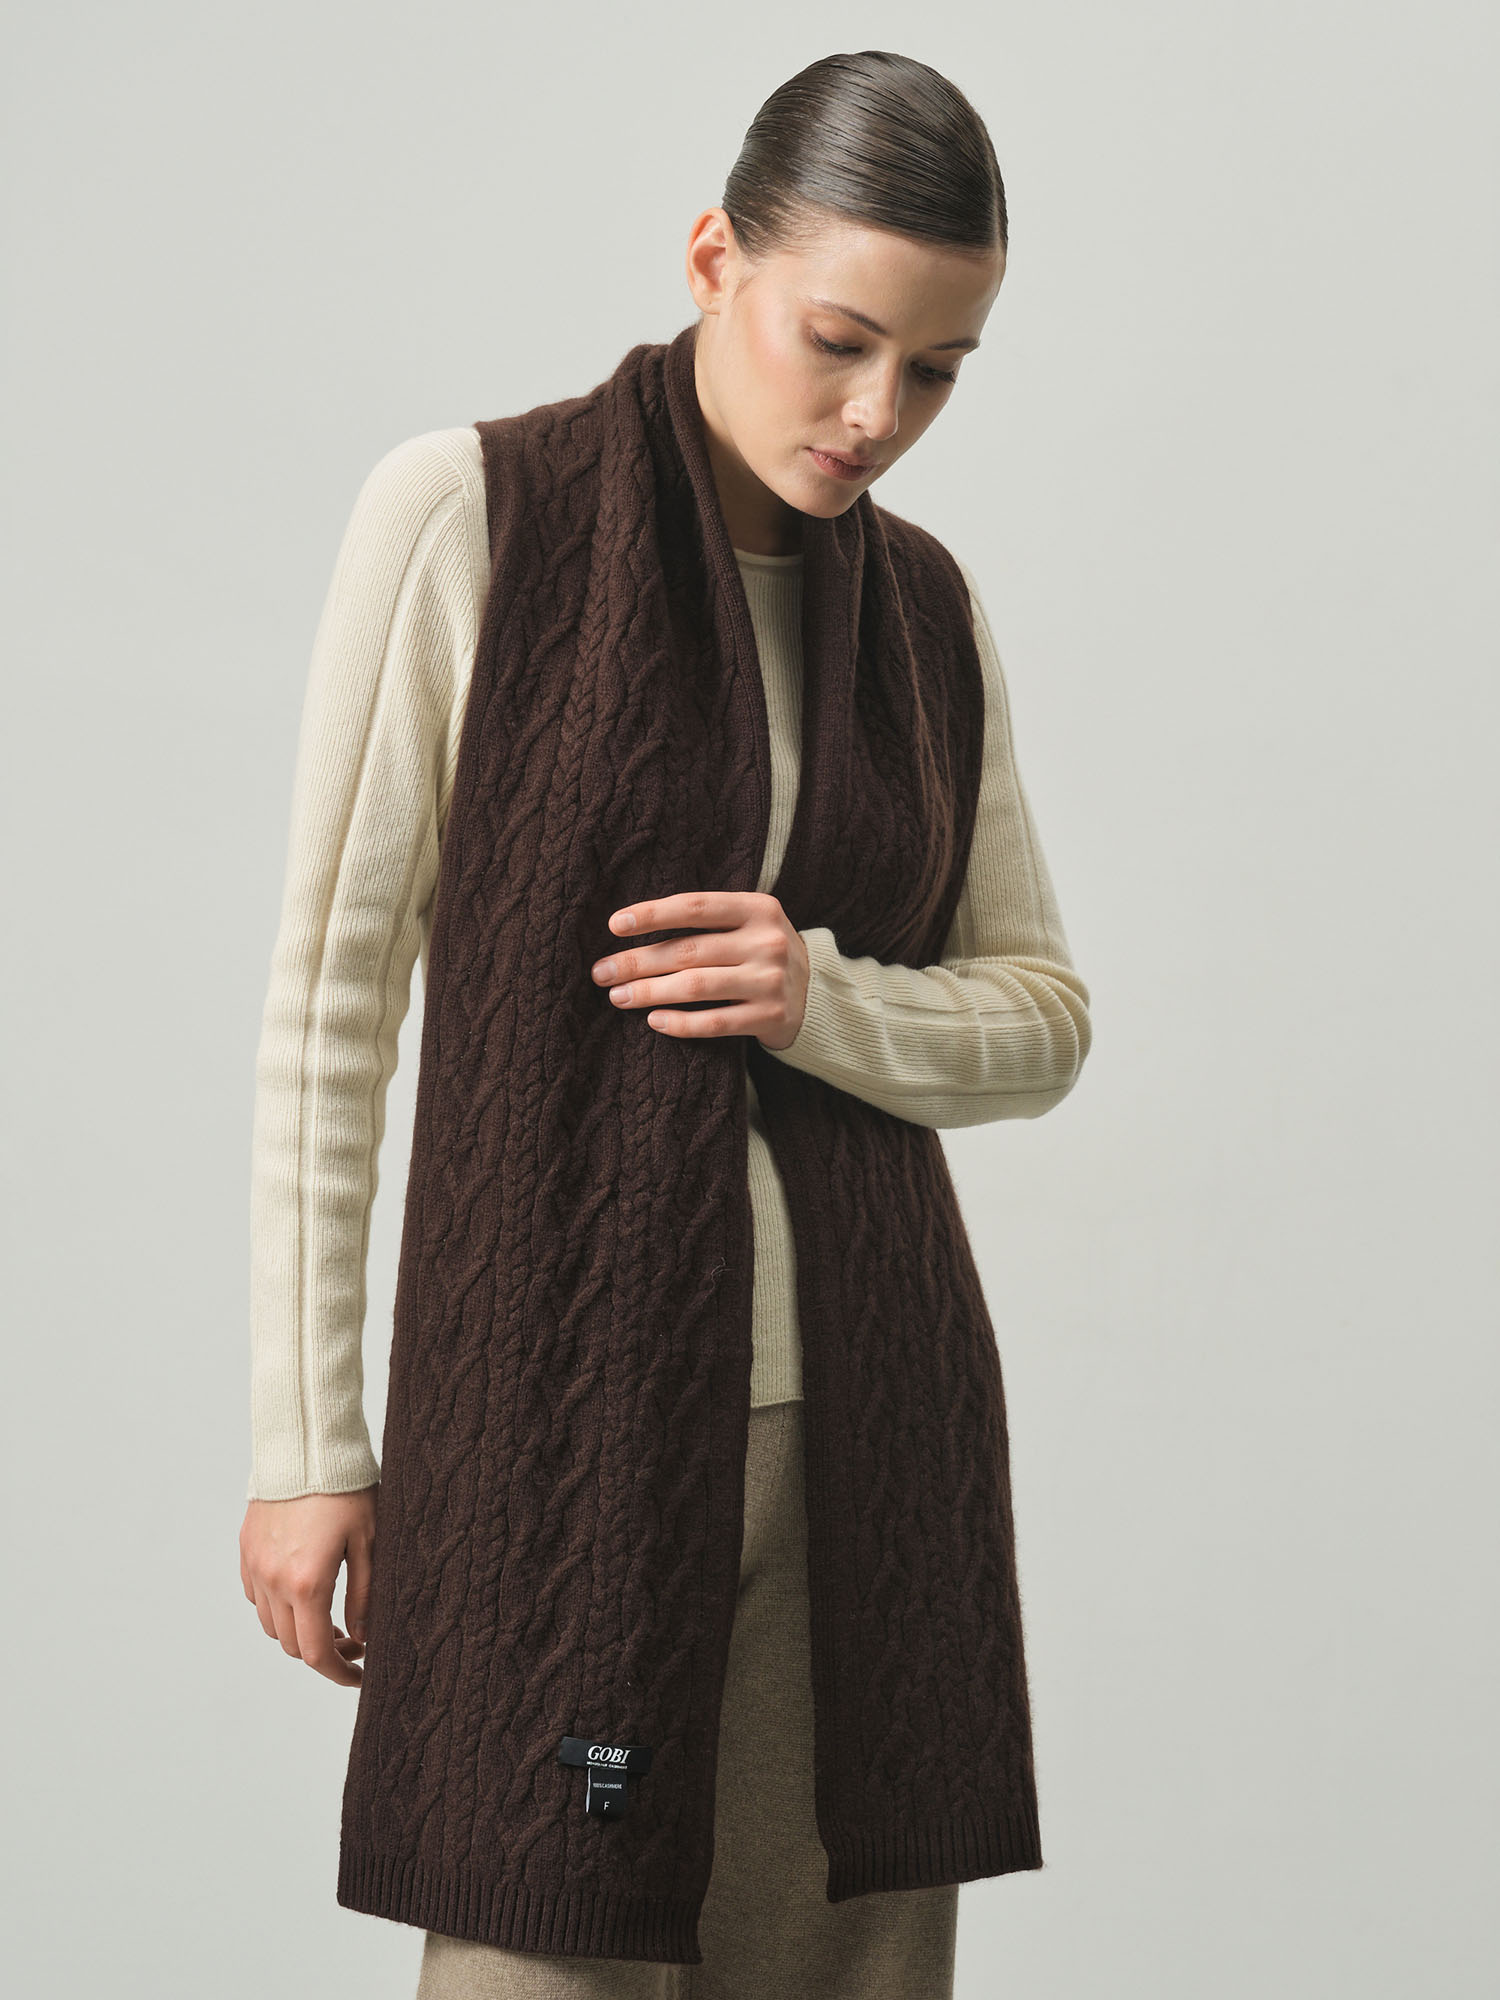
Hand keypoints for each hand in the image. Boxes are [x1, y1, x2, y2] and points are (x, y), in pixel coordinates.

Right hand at [239, 1486, 377, 1687]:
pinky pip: (257, 1596)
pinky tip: (302, 1593)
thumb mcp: (369, 1542)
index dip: (339, 1673)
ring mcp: (255, 1566)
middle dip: (324, 1653)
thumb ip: (363, 1595)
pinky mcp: (246, 1549)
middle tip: (355, 1641)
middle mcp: (273, 1581)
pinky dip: (277, 1607)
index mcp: (307, 1583)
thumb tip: (361, 1636)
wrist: (306, 1445)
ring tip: (330, 1618)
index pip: (317, 1652)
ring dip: (299, 1631)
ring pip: (271, 1625)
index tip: (360, 1676)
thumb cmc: (347, 1489)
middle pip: (292, 1645)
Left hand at [592, 891, 810, 1050]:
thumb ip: (706, 920)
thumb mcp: (747, 924)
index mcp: (759, 908)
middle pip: (688, 951)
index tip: (614, 925)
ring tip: (617, 997)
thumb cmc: (761, 952)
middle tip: (601, 972)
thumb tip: (632, 929)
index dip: (652, 915)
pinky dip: (681, 1023)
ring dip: (649, 993)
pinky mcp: (771, 1016)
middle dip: (638, 962)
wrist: (817, 995)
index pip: (696, 907)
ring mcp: (771, 981)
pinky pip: (715, 1022)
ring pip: (696, 987)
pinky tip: (654, 1021)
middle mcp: (768, 941)